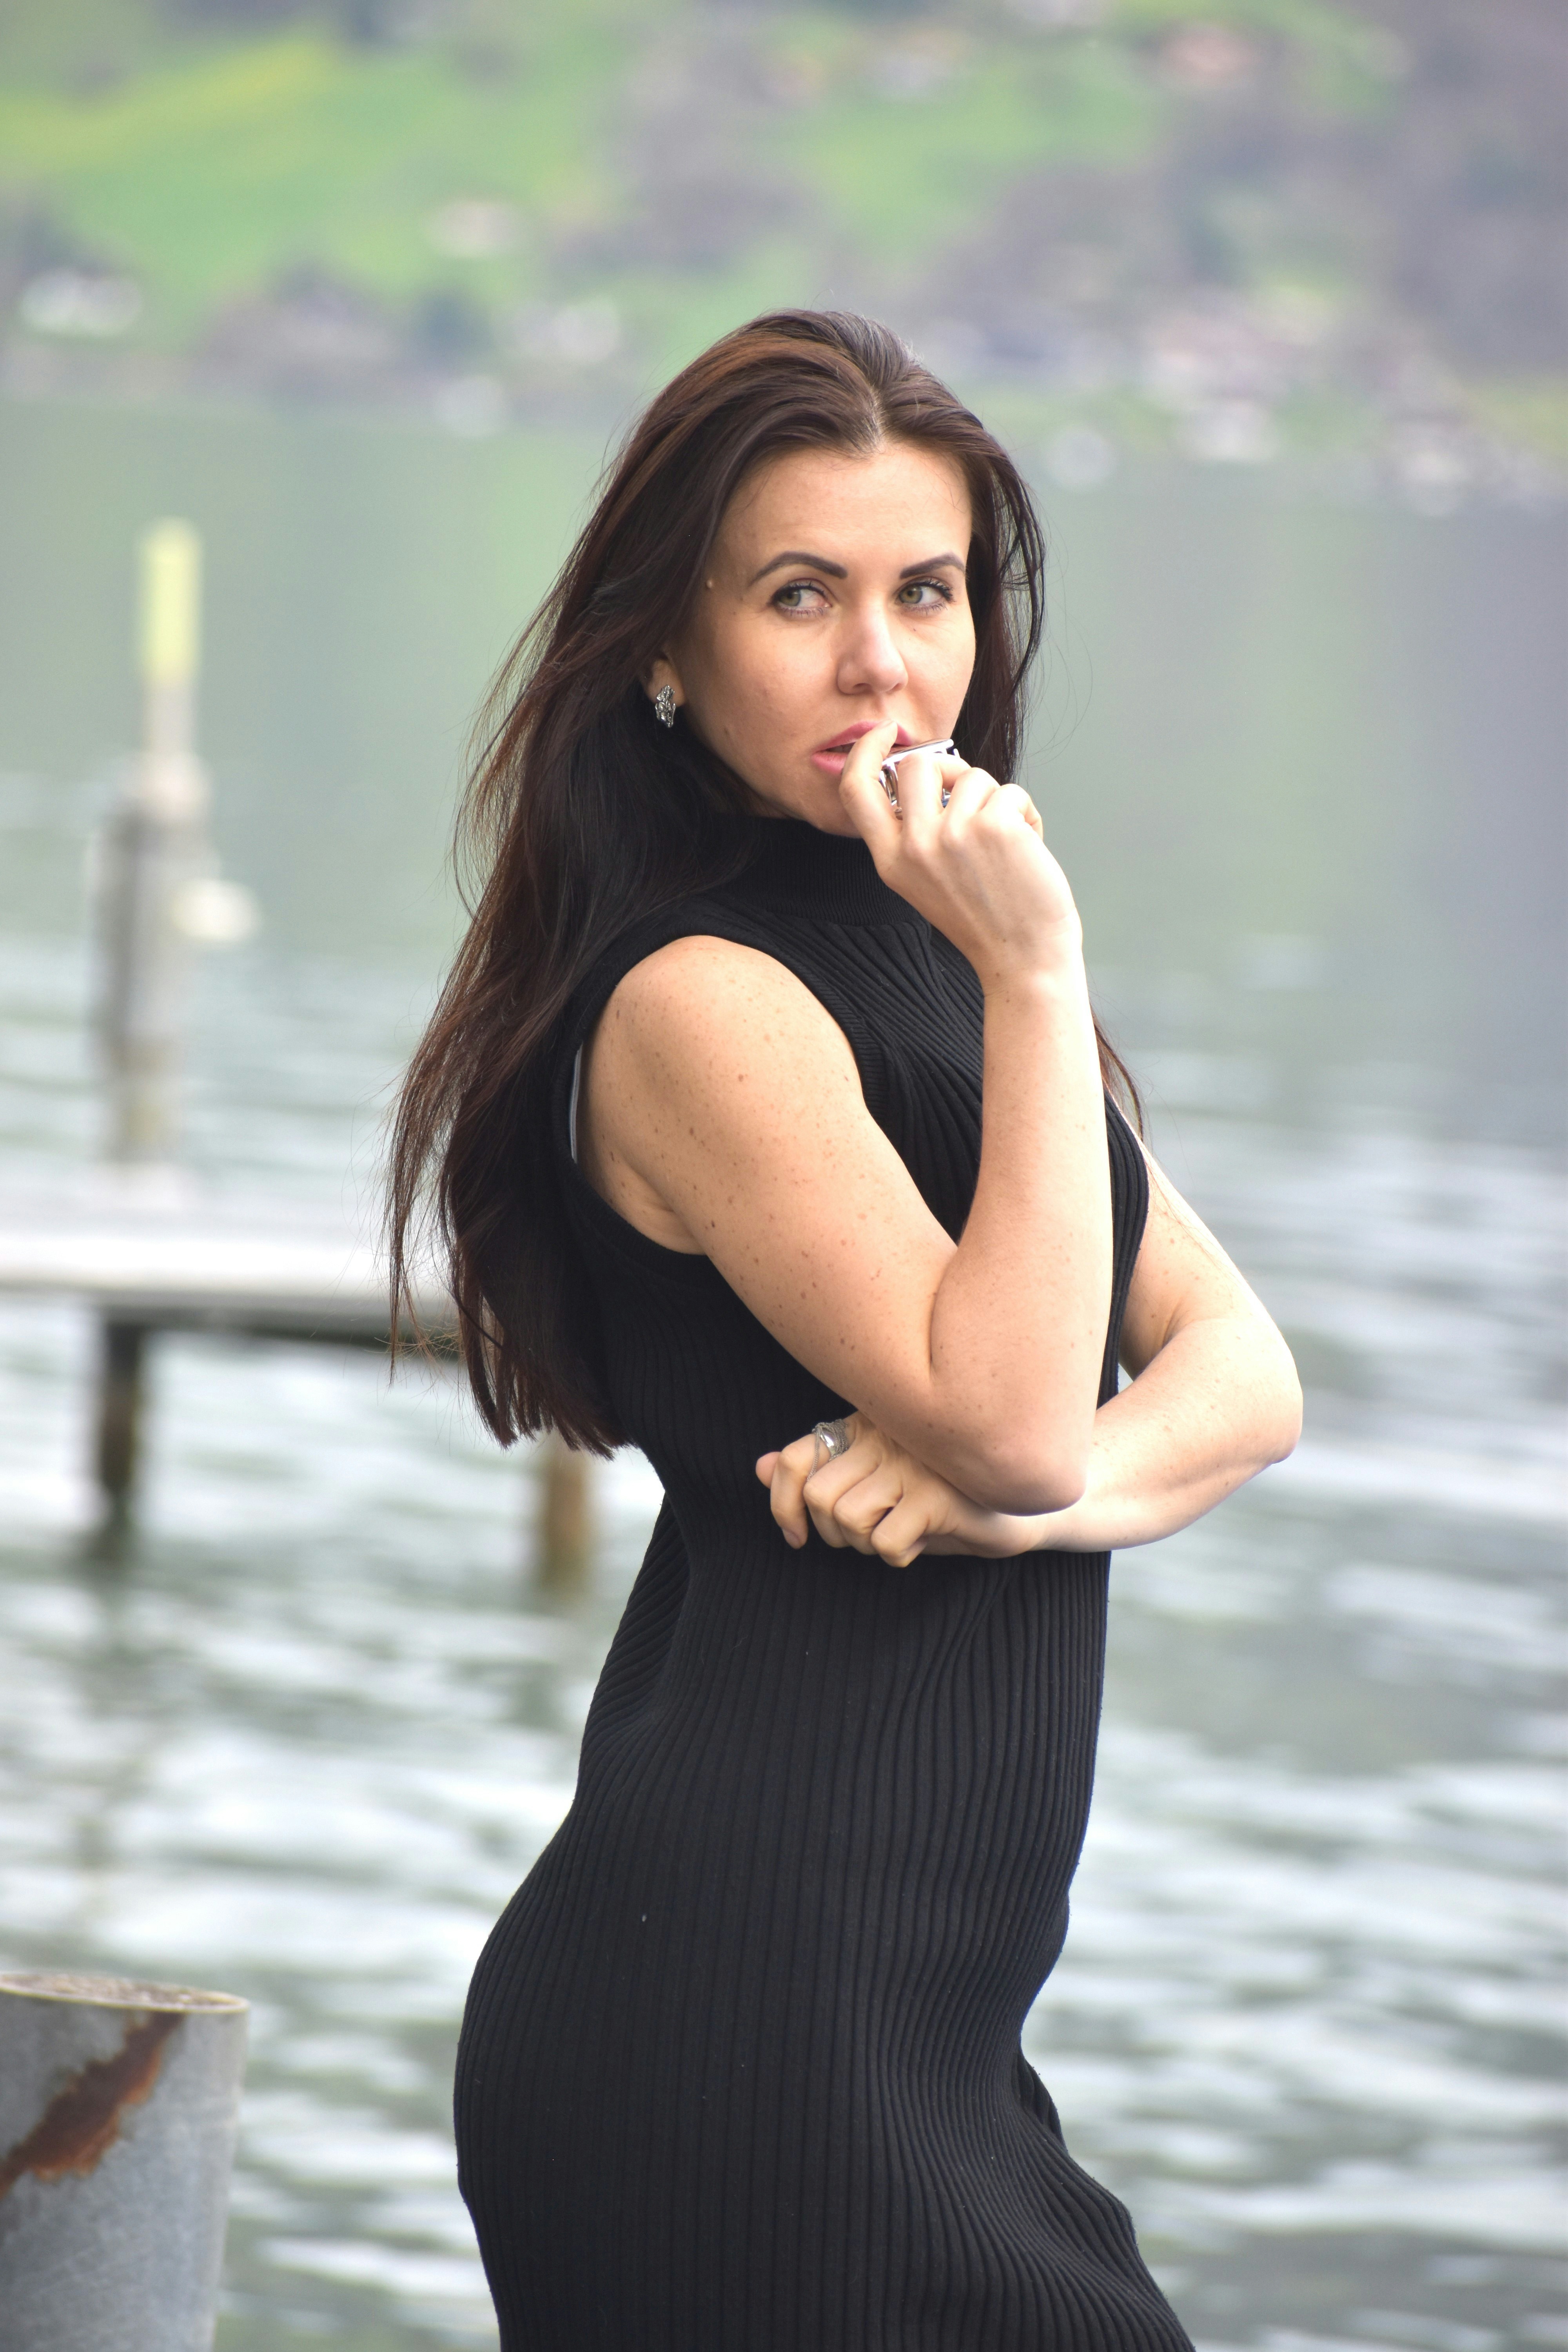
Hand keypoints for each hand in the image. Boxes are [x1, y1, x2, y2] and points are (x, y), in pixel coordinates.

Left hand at [755, 1414, 1037, 1567]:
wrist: (1015, 1510)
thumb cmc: (938, 1499)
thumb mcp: (873, 1485)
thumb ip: (818, 1474)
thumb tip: (759, 1466)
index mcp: (865, 1426)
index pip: (797, 1457)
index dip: (783, 1503)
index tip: (796, 1536)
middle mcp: (886, 1436)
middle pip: (819, 1498)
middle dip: (833, 1534)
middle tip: (867, 1535)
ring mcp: (912, 1463)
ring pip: (848, 1520)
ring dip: (866, 1544)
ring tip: (898, 1532)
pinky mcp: (936, 1495)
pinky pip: (885, 1542)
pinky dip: (898, 1555)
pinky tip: (923, 1540)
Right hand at [836, 724, 1082, 989]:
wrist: (1023, 959)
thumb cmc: (985, 917)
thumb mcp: (927, 879)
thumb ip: (915, 831)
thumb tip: (929, 769)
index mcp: (890, 861)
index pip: (856, 789)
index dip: (865, 750)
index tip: (886, 731)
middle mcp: (914, 847)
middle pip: (915, 765)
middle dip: (949, 769)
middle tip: (972, 796)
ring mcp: (953, 835)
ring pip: (973, 776)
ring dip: (997, 801)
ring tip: (1007, 844)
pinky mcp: (994, 826)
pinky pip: (1010, 791)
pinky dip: (1026, 814)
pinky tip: (1028, 848)